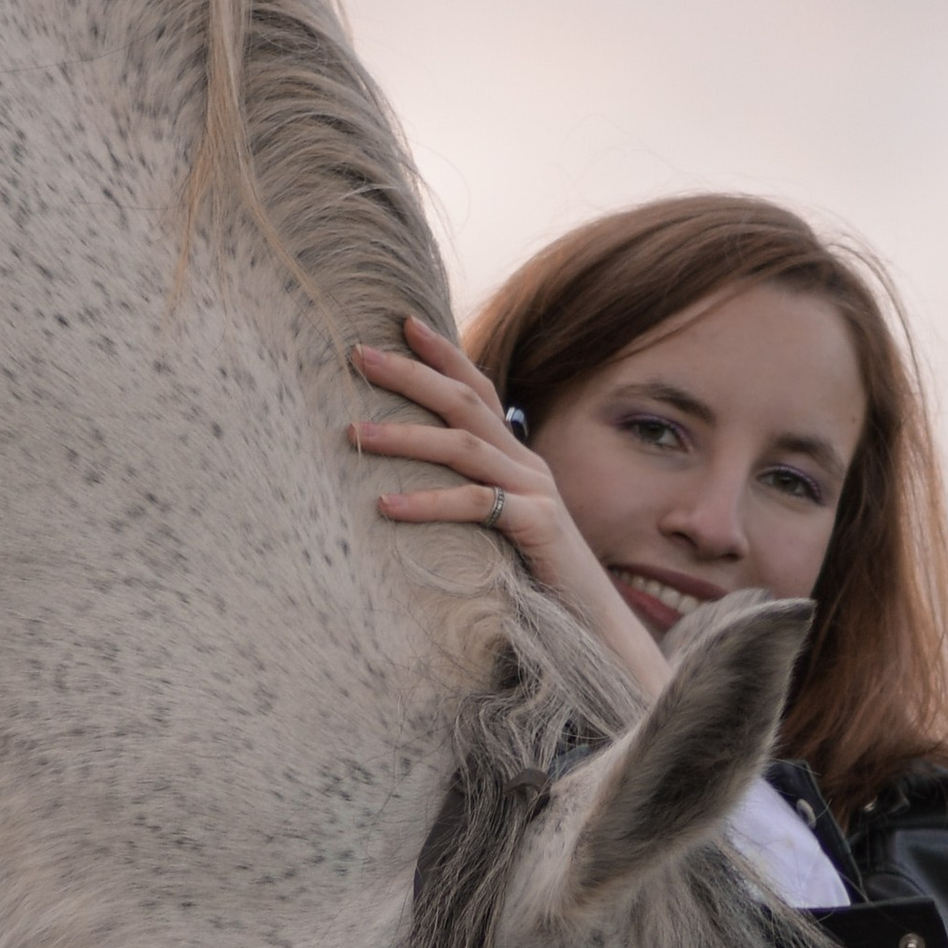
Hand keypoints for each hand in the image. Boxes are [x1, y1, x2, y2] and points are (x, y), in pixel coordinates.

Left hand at [350, 319, 670, 698]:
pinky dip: (427, 502)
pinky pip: (474, 504)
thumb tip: (417, 482)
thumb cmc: (537, 579)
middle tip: (358, 354)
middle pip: (466, 403)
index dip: (444, 354)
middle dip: (411, 374)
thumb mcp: (502, 526)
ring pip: (463, 446)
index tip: (402, 323)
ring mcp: (536, 492)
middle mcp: (529, 464)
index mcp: (519, 458)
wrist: (593, 625)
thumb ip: (474, 495)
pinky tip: (387, 504)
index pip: (479, 391)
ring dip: (404, 435)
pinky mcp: (536, 526)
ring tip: (354, 433)